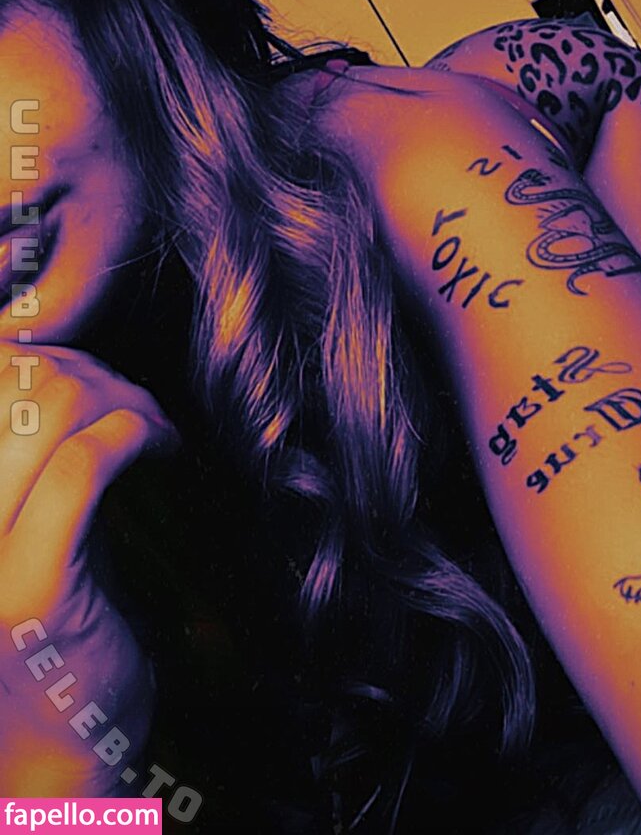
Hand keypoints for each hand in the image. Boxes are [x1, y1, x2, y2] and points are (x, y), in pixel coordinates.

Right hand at [0, 343, 178, 793]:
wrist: (49, 748)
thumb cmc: (49, 628)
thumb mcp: (26, 524)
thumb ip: (32, 453)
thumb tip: (64, 367)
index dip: (44, 349)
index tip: (95, 378)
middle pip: (22, 376)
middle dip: (99, 373)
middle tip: (138, 410)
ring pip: (54, 408)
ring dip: (126, 401)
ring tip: (155, 433)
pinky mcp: (28, 587)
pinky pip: (84, 465)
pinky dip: (135, 435)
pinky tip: (161, 448)